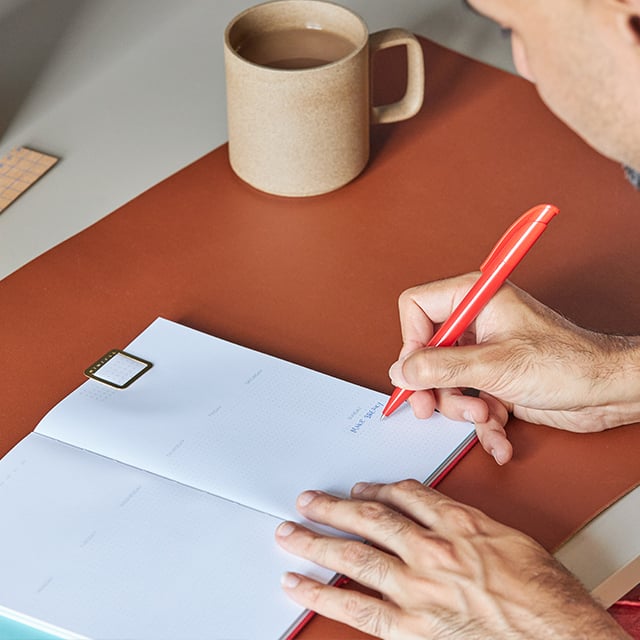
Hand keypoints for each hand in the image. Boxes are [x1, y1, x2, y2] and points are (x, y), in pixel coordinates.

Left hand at [276, 480, 629, 639]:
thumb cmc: (545, 595)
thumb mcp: (511, 540)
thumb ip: (465, 523)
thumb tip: (435, 512)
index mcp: (459, 522)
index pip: (406, 493)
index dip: (378, 489)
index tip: (361, 489)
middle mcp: (432, 549)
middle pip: (370, 518)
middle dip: (333, 507)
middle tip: (308, 500)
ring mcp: (418, 588)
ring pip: (355, 555)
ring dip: (317, 541)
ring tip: (290, 533)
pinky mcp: (411, 627)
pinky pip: (357, 607)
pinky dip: (323, 593)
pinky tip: (299, 586)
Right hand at [389, 274, 639, 463]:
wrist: (607, 391)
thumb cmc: (568, 363)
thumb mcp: (493, 366)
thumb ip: (439, 367)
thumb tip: (402, 370)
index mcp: (476, 298)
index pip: (417, 306)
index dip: (410, 341)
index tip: (415, 370)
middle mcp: (476, 322)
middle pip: (426, 350)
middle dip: (434, 385)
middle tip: (430, 407)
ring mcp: (483, 351)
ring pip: (445, 381)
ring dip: (461, 407)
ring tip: (484, 415)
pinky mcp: (493, 378)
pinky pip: (468, 399)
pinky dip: (481, 422)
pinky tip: (498, 434)